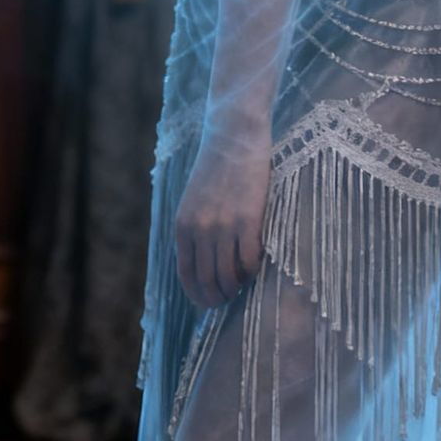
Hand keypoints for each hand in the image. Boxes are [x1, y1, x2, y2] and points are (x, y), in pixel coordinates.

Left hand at [173, 132, 271, 310]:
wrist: (232, 136)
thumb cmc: (215, 168)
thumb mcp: (193, 201)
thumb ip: (194, 229)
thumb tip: (202, 264)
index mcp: (182, 225)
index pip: (186, 274)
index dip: (198, 295)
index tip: (209, 303)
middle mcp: (199, 229)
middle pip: (208, 281)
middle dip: (218, 298)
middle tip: (230, 300)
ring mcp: (223, 226)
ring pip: (229, 277)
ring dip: (237, 289)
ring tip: (244, 287)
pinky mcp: (248, 221)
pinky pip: (250, 262)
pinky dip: (254, 272)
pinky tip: (258, 268)